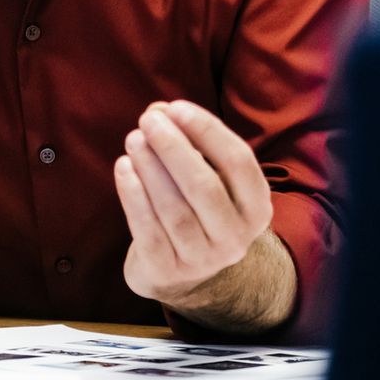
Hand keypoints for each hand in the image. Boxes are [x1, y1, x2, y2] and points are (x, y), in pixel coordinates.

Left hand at [114, 100, 274, 308]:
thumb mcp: (205, 175)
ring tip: (133, 140)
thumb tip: (159, 111)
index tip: (176, 107)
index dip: (207, 131)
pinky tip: (123, 167)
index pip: (238, 162)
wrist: (181, 270)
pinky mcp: (167, 272)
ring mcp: (202, 260)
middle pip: (204, 187)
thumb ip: (188, 141)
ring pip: (174, 210)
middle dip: (173, 148)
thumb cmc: (196, 207)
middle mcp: (236, 238)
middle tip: (147, 120)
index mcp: (256, 207)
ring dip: (150, 169)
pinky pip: (148, 231)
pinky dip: (133, 197)